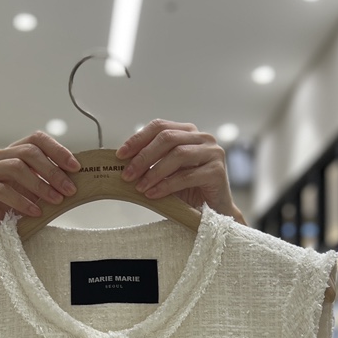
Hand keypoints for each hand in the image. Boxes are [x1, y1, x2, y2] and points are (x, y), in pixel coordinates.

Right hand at [0, 132, 80, 240]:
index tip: (76, 167)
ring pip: (15, 167)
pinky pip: (1, 190)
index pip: (36, 139)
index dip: (57, 150)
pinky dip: (22, 201)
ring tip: (56, 200)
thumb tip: (78, 176)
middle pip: (28, 152)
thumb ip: (52, 179)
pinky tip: (36, 212)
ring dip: (40, 185)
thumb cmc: (19, 208)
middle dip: (52, 171)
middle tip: (70, 189)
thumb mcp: (39, 191)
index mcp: (14, 151)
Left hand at [116, 120, 242, 222]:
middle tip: (127, 175)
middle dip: (143, 156)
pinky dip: (166, 185)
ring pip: (178, 155)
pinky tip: (153, 194)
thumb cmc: (189, 190)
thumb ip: (152, 162)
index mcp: (189, 132)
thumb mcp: (166, 172)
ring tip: (139, 187)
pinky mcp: (217, 171)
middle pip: (168, 138)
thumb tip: (123, 162)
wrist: (214, 211)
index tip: (120, 155)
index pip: (160, 126)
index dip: (138, 139)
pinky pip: (187, 176)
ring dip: (154, 171)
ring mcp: (213, 153)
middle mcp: (203, 138)